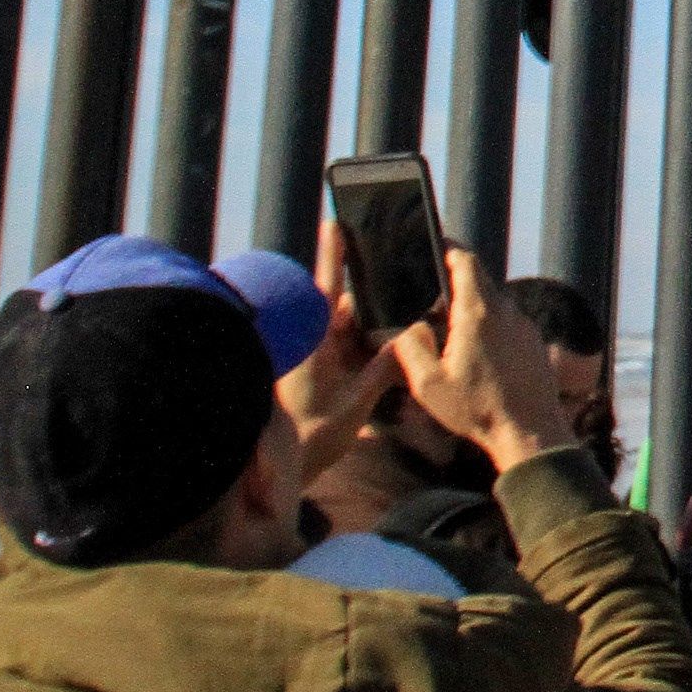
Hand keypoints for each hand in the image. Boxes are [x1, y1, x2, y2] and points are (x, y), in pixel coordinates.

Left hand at [281, 216, 395, 481]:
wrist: (280, 469)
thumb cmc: (312, 437)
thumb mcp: (356, 403)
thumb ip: (384, 369)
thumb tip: (411, 338)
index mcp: (313, 342)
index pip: (325, 288)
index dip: (333, 254)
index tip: (334, 221)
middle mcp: (309, 342)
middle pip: (344, 307)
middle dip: (372, 302)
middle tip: (403, 291)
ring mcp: (309, 355)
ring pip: (344, 328)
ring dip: (368, 329)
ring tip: (398, 334)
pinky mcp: (312, 370)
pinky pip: (341, 346)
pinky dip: (360, 346)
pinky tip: (383, 354)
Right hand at [388, 250, 572, 473]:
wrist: (530, 431)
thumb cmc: (476, 409)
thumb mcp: (428, 384)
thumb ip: (412, 348)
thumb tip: (409, 327)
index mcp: (477, 313)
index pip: (466, 262)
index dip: (450, 248)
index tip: (436, 243)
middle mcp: (506, 312)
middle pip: (480, 280)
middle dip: (456, 281)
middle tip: (432, 292)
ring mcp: (524, 326)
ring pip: (494, 303)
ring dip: (473, 307)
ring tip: (449, 328)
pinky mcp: (534, 343)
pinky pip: (508, 323)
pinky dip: (490, 325)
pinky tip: (476, 351)